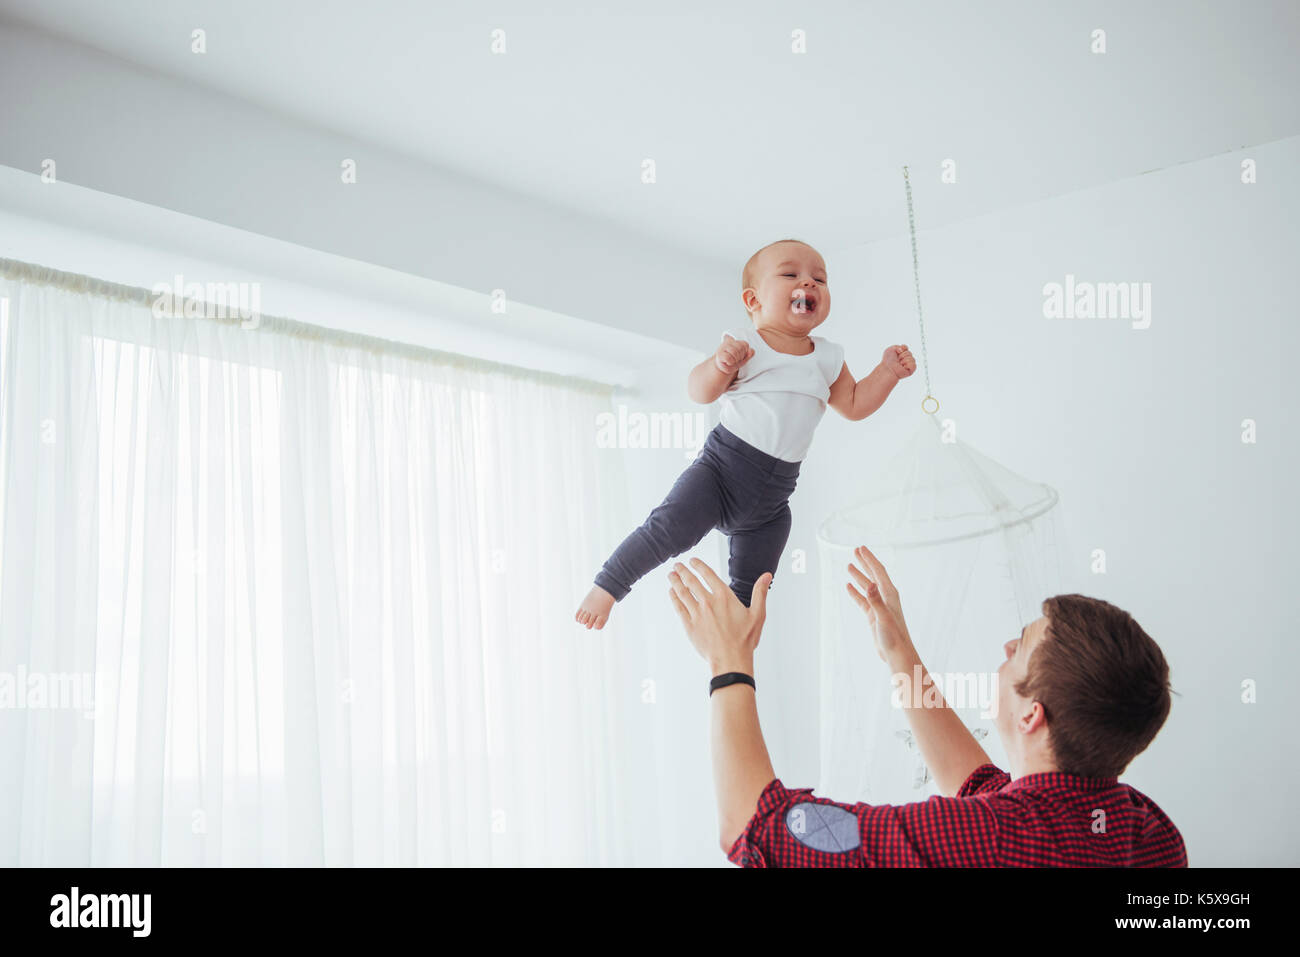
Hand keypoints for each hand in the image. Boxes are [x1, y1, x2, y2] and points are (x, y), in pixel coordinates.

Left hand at [668, 558, 771, 672]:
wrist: (730, 660)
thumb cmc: (745, 639)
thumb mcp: (757, 614)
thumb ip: (760, 593)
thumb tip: (766, 576)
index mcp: (724, 597)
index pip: (708, 574)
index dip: (698, 565)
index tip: (692, 560)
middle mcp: (708, 602)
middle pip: (691, 581)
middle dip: (683, 571)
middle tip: (677, 565)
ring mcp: (697, 614)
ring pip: (682, 593)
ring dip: (675, 582)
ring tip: (671, 575)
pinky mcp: (689, 626)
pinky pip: (679, 607)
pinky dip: (674, 598)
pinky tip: (671, 592)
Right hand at [715, 334, 754, 375]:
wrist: (722, 368)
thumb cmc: (733, 362)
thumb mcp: (743, 358)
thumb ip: (749, 354)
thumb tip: (752, 351)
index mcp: (735, 341)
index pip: (745, 344)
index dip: (745, 352)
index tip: (741, 356)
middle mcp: (728, 342)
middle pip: (740, 347)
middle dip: (740, 357)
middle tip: (735, 360)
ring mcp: (723, 347)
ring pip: (734, 352)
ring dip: (735, 360)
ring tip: (732, 361)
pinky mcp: (719, 354)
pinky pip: (729, 358)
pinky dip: (730, 362)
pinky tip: (728, 362)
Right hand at [846, 545, 913, 662]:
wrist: (897, 653)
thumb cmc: (893, 636)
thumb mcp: (883, 617)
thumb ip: (875, 600)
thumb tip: (869, 584)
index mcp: (889, 594)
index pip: (878, 571)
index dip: (870, 559)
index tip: (861, 548)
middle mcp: (885, 597)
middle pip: (873, 574)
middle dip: (865, 562)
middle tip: (855, 550)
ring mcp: (879, 606)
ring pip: (867, 586)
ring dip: (859, 575)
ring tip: (849, 565)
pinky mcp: (874, 615)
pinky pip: (862, 599)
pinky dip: (855, 592)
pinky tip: (848, 586)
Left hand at [882, 344, 916, 378]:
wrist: (888, 369)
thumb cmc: (888, 361)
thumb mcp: (890, 349)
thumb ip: (898, 346)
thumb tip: (904, 350)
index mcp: (900, 354)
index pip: (906, 348)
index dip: (903, 348)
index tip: (898, 351)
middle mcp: (904, 360)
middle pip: (909, 353)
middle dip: (903, 355)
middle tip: (897, 359)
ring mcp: (908, 365)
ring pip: (912, 358)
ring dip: (904, 360)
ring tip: (899, 364)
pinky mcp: (910, 371)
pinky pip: (914, 365)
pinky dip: (908, 364)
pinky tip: (903, 367)